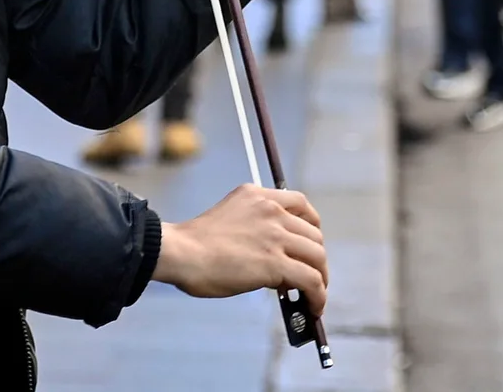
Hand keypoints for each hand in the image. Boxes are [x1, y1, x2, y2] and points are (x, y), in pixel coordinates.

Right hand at [152, 184, 329, 315]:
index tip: (310, 241)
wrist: (181, 252)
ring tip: (315, 295)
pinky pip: (311, 279)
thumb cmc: (195, 243)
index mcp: (258, 196)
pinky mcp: (275, 262)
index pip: (300, 203)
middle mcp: (272, 211)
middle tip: (311, 275)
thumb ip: (255, 227)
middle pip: (314, 234)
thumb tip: (275, 259)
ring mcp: (275, 235)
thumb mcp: (230, 218)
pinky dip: (318, 295)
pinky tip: (314, 307)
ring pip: (317, 256)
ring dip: (321, 278)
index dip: (312, 225)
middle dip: (316, 257)